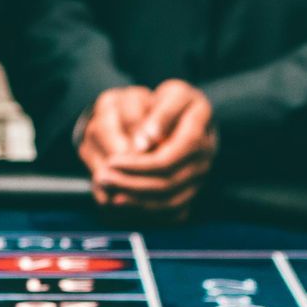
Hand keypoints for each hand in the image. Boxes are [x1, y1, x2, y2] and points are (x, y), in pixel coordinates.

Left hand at [88, 80, 216, 220]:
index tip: (111, 161)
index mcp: (199, 136)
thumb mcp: (174, 94)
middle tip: (103, 179)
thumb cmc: (178, 102)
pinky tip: (124, 204)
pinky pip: (171, 213)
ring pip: (169, 204)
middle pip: (166, 185)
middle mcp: (202, 162)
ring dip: (136, 202)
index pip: (166, 160)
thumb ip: (163, 114)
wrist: (192, 116)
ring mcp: (198, 180)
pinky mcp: (190, 193)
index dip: (137, 165)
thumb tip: (148, 139)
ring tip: (109, 195)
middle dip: (131, 185)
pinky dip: (146, 212)